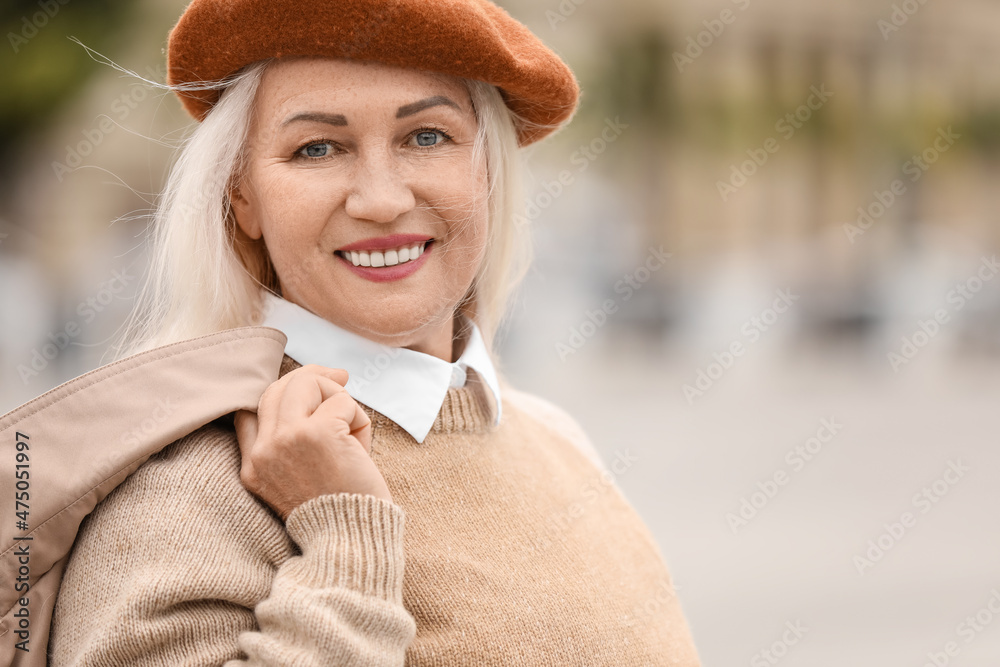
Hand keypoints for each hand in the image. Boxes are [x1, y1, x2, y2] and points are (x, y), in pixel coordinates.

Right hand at [234, 364, 392, 520]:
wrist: (351, 541)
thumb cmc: (338, 510)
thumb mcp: (299, 479)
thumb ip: (297, 440)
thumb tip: (323, 384)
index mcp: (253, 468)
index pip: (249, 412)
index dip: (280, 393)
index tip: (308, 387)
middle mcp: (263, 451)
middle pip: (277, 389)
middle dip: (312, 377)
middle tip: (340, 377)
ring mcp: (287, 439)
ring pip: (306, 383)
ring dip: (337, 396)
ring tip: (353, 427)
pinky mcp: (318, 433)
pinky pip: (342, 401)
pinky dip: (358, 417)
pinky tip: (360, 444)